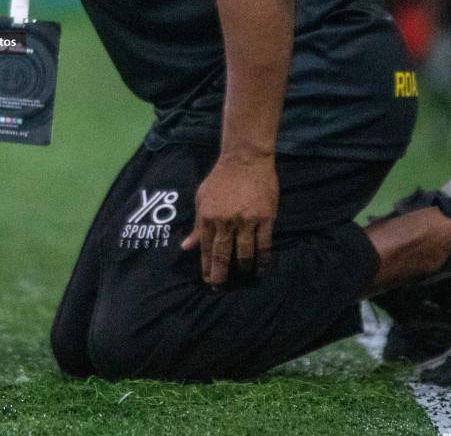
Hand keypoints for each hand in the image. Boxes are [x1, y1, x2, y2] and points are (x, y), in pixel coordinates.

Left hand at [181, 154, 277, 288]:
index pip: (206, 248)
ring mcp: (246, 221)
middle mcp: (226, 222)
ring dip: (242, 269)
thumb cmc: (220, 179)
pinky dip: (262, 259)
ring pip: (244, 253)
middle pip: (223, 255)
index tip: (207, 281)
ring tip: (241, 279)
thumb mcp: (202, 198)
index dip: (206, 267)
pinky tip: (260, 268)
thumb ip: (197, 225)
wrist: (245, 160)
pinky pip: (264, 245)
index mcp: (208, 217)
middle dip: (220, 275)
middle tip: (219, 290)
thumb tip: (186, 246)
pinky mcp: (265, 219)